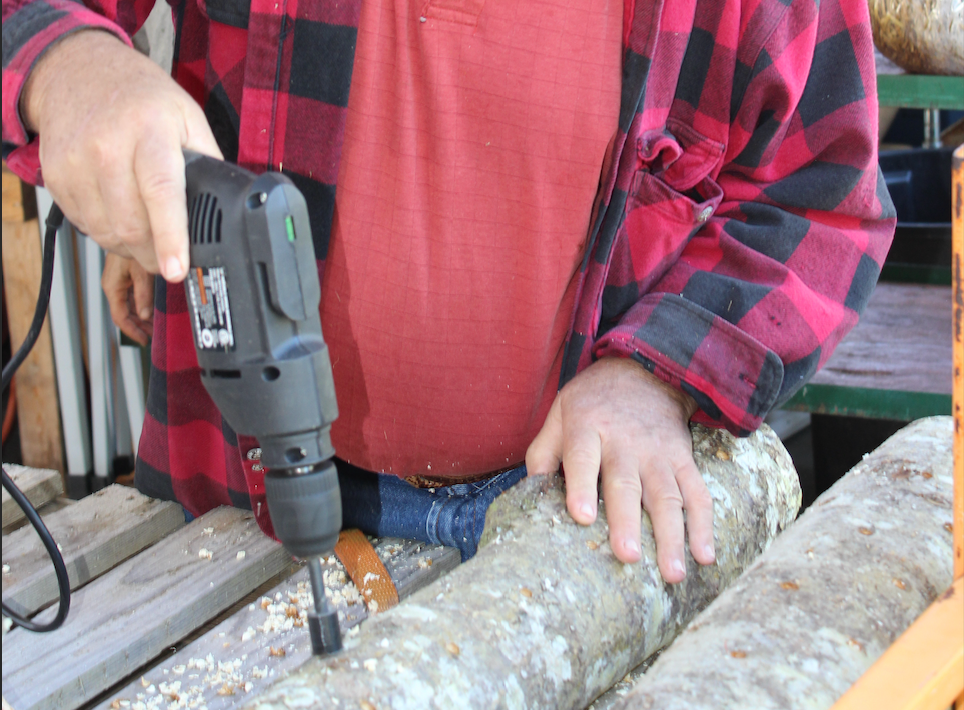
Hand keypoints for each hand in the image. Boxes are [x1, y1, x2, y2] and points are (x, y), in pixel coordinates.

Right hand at [22, 30, 221, 281]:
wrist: (79, 70)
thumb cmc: (142, 98)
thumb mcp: (187, 117)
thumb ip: (207, 163)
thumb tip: (228, 209)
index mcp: (150, 131)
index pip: (161, 191)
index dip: (171, 236)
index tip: (177, 268)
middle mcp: (108, 147)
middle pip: (132, 225)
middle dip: (155, 255)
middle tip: (170, 260)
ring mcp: (76, 163)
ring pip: (107, 233)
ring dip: (131, 247)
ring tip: (145, 233)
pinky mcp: (55, 178)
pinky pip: (86, 226)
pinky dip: (107, 232)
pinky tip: (119, 213)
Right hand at [102, 253, 154, 345]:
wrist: (127, 228)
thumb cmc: (130, 244)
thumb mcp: (141, 272)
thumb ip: (143, 294)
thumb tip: (145, 314)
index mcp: (112, 287)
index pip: (120, 317)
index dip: (133, 331)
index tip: (144, 339)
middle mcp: (113, 286)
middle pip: (125, 314)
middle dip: (139, 326)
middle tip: (154, 334)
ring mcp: (118, 282)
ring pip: (128, 306)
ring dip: (141, 317)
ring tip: (155, 325)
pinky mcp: (124, 277)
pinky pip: (131, 296)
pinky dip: (141, 305)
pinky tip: (151, 310)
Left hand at [526, 357, 714, 582]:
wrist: (645, 370)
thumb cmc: (593, 402)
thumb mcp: (560, 412)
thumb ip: (543, 451)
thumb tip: (530, 492)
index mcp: (588, 427)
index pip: (582, 457)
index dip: (581, 486)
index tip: (583, 516)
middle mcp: (624, 441)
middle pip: (626, 483)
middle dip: (627, 521)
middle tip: (627, 555)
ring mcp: (658, 452)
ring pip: (667, 495)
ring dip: (672, 535)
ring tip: (673, 572)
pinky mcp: (683, 459)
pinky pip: (697, 493)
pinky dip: (704, 525)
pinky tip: (705, 555)